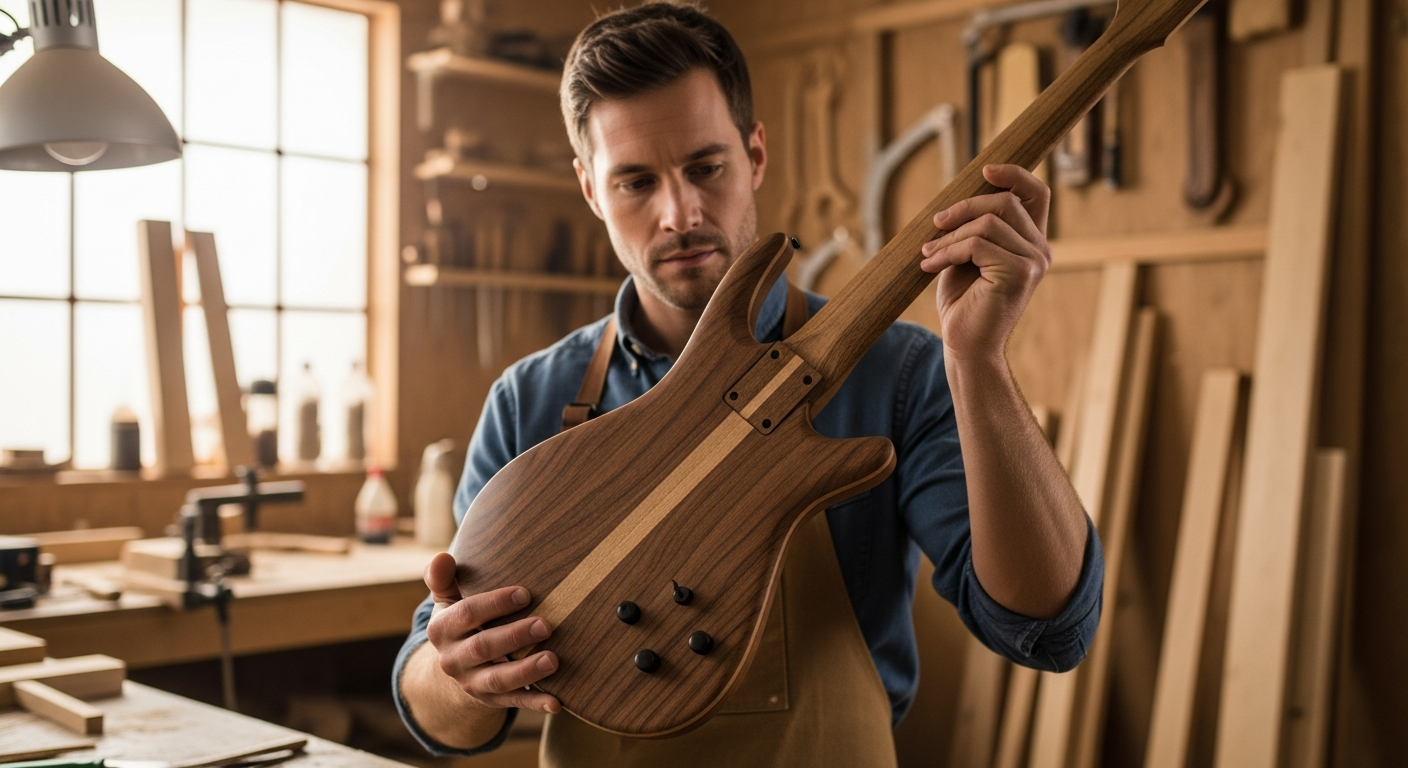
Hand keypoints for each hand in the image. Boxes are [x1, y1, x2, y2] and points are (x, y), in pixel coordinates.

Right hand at [423, 552, 561, 713]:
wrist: (454, 666)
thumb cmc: (460, 620)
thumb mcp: (447, 599)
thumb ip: (443, 578)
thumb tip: (440, 557)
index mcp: (443, 629)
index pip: (467, 613)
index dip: (495, 603)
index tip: (526, 594)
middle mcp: (453, 659)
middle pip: (484, 647)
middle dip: (515, 636)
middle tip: (545, 625)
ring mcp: (471, 682)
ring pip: (498, 679)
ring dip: (526, 671)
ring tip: (553, 659)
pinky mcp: (491, 700)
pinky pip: (513, 703)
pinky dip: (535, 703)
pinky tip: (556, 702)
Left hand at [918, 164, 1051, 364]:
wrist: (966, 347)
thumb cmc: (964, 305)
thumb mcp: (966, 257)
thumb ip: (973, 228)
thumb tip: (957, 197)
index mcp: (1031, 243)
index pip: (1037, 194)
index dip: (1014, 174)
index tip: (984, 169)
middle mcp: (1040, 250)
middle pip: (1006, 201)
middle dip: (964, 206)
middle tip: (934, 224)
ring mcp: (1033, 262)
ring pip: (988, 221)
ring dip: (950, 234)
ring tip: (928, 253)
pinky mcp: (1018, 272)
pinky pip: (977, 244)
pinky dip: (947, 251)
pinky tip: (930, 266)